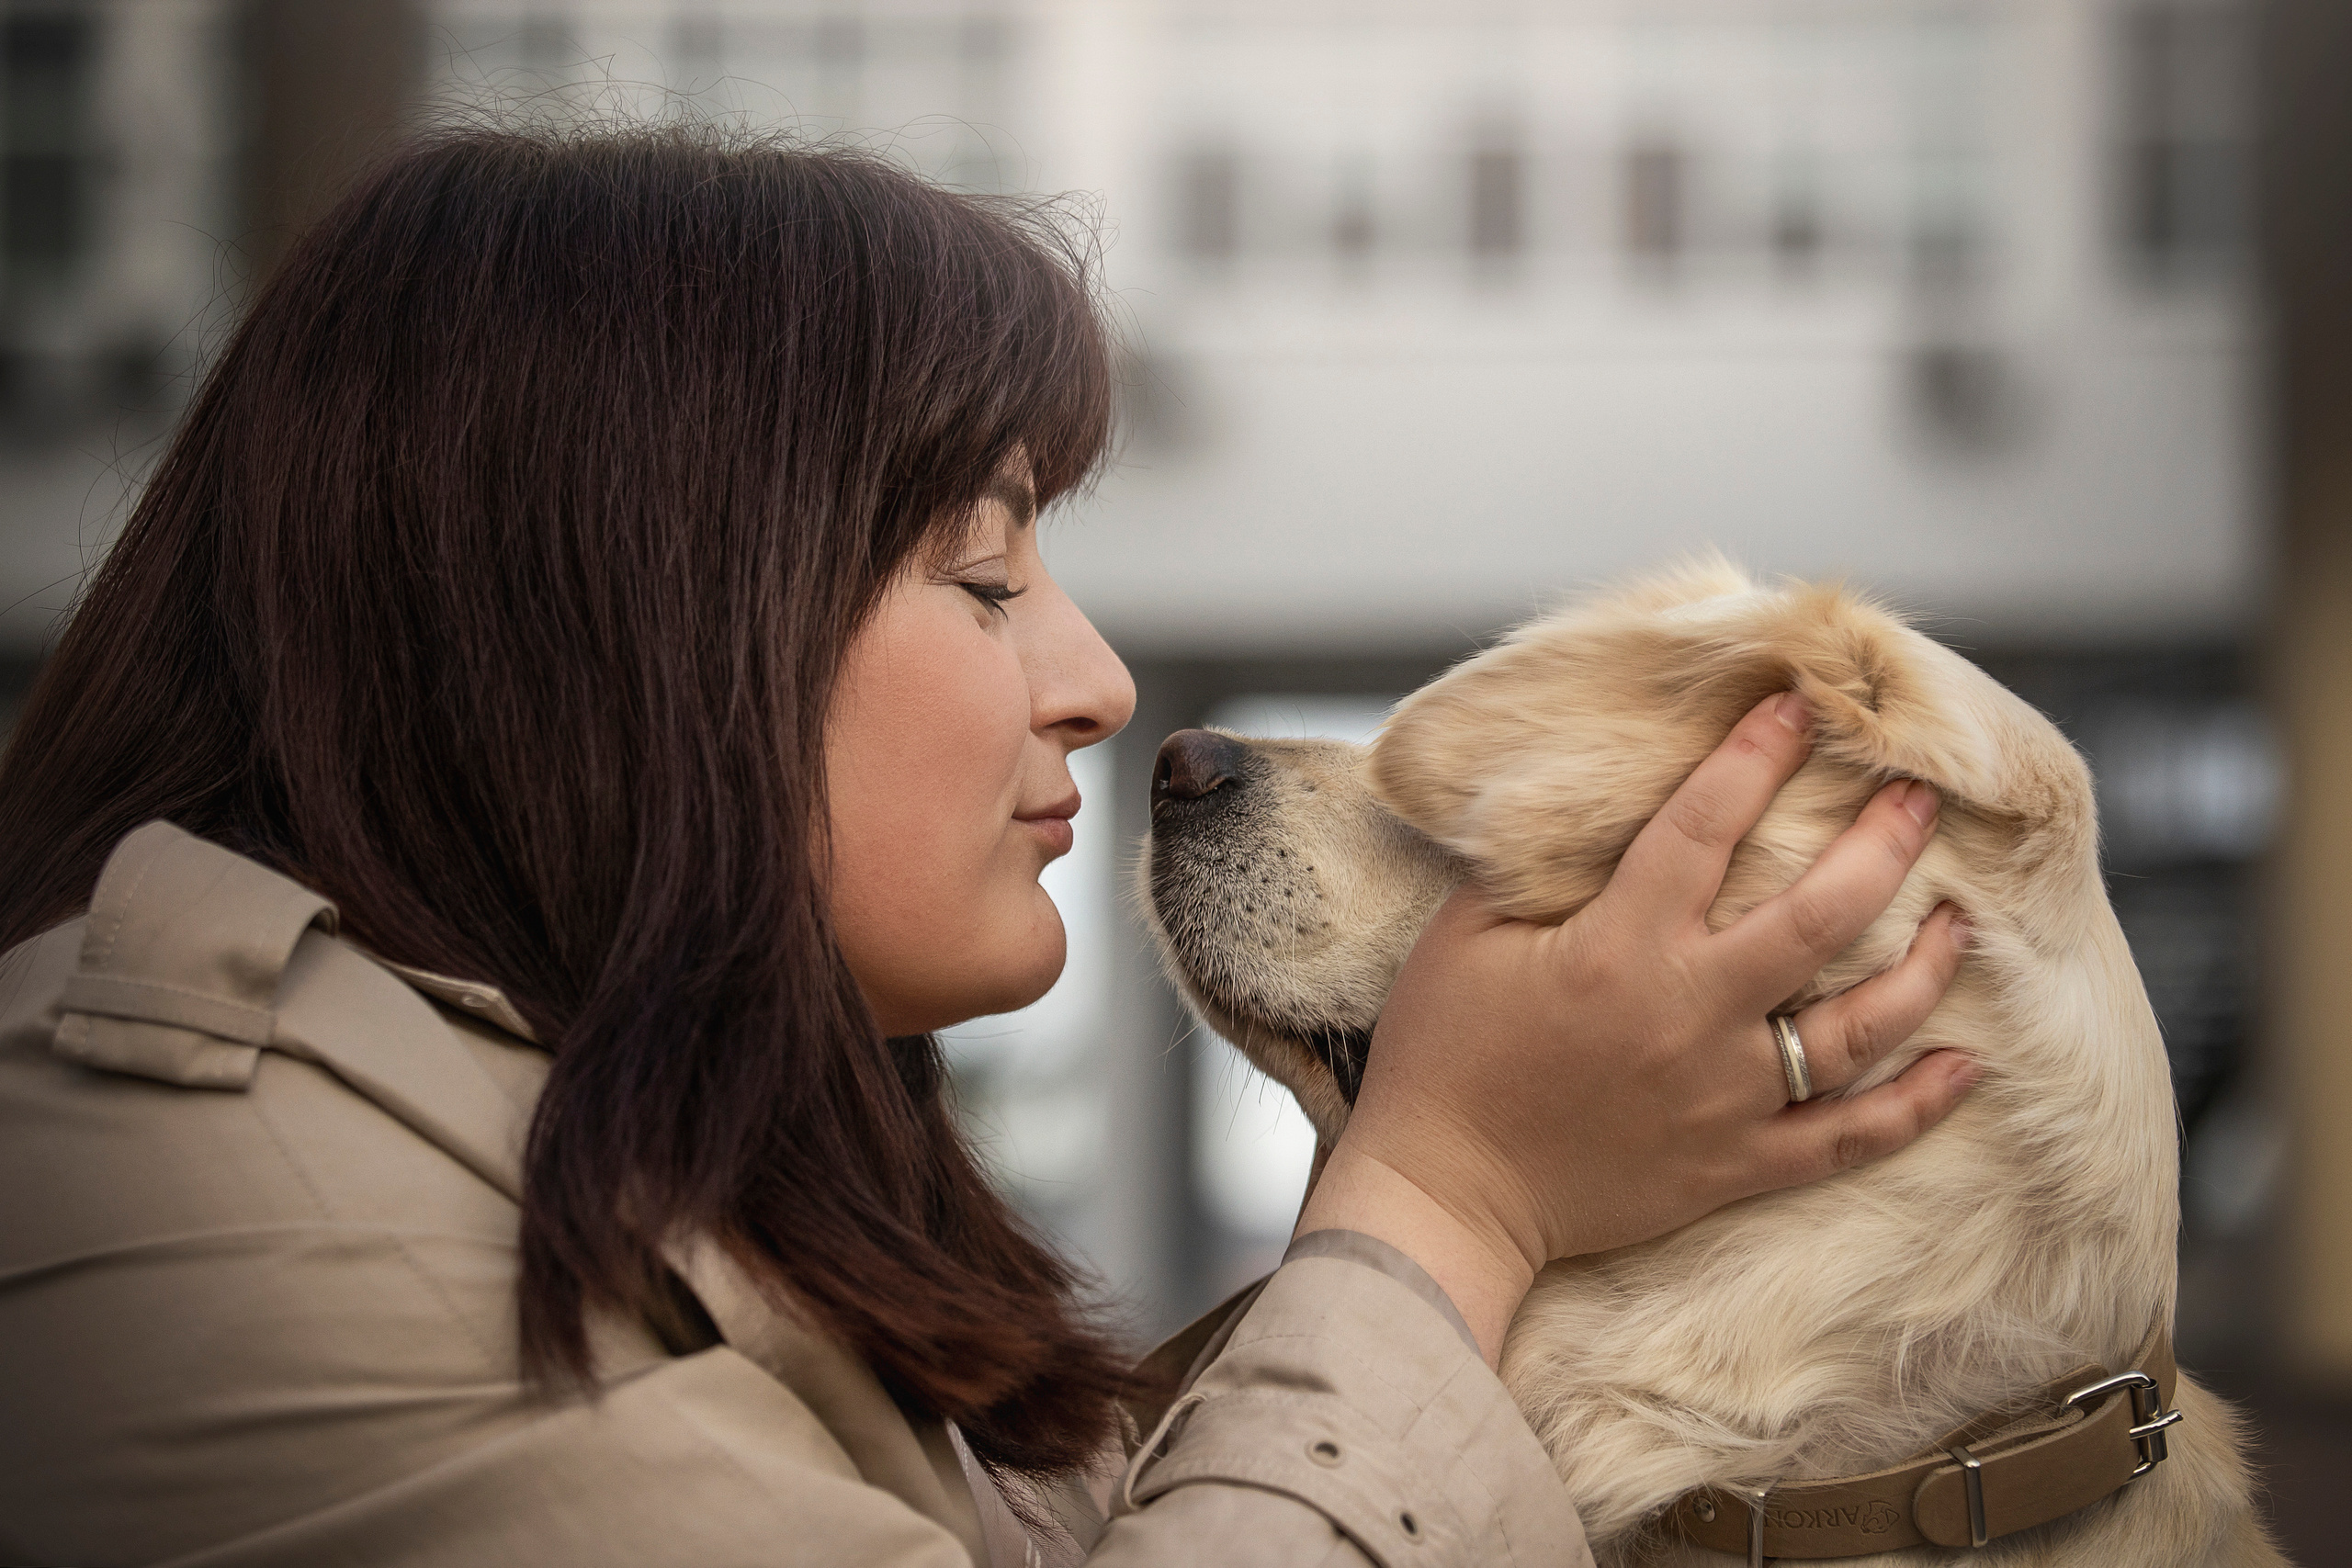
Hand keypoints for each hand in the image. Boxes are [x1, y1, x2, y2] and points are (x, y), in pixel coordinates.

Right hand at [1296, 691, 1976, 1364]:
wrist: (1444, 1192)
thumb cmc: (1442, 1055)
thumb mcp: (1461, 937)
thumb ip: (1525, 866)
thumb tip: (1583, 802)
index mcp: (1620, 947)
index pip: (1705, 827)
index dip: (1755, 757)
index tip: (1796, 705)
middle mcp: (1690, 1015)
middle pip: (1820, 917)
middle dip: (1883, 845)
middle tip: (1920, 794)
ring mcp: (1725, 1096)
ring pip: (1860, 1028)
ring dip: (1923, 967)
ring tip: (1960, 918)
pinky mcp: (1736, 1164)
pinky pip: (1849, 1139)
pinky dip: (1916, 1105)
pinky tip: (1965, 1065)